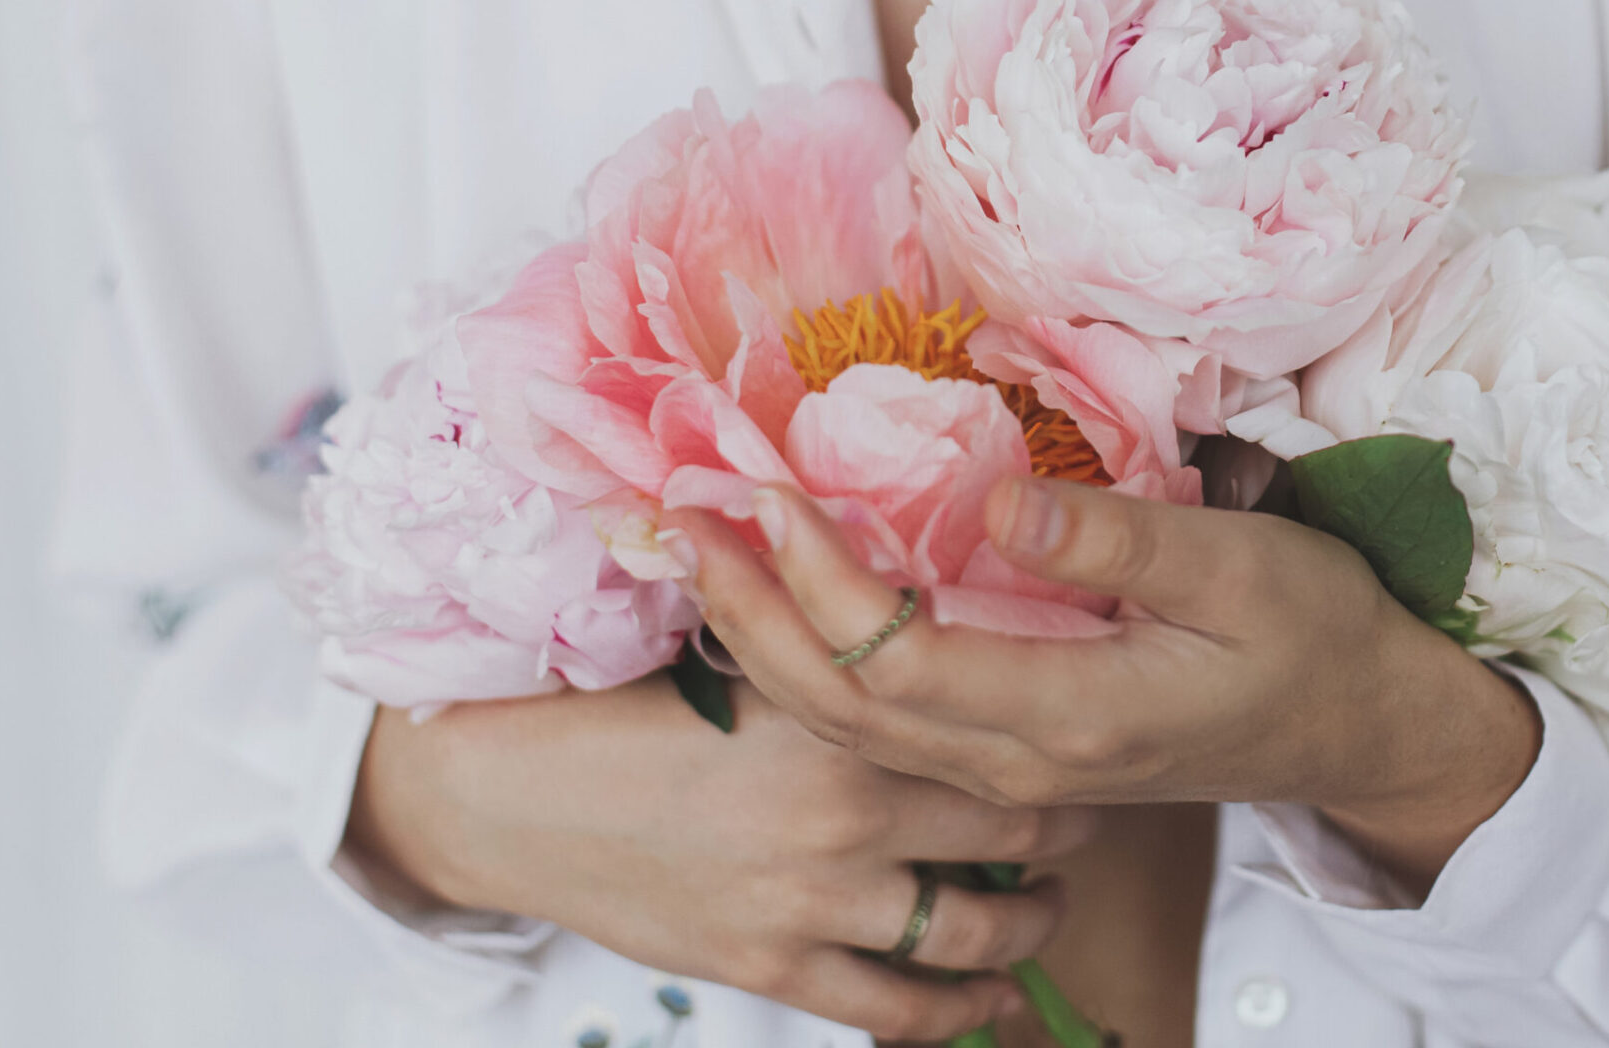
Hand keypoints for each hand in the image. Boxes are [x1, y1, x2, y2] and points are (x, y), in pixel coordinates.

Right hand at [347, 674, 1096, 1040]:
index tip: (1076, 729)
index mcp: (841, 712)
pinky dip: (959, 1009)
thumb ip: (834, 646)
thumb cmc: (627, 709)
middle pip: (1011, 823)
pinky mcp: (775, 965)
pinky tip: (992, 998)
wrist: (519, 793)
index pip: (989, 724)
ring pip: (974, 926)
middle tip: (1088, 816)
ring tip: (1049, 905)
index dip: (1050, 732)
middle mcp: (844, 809)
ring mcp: (814, 897)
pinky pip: (898, 1009)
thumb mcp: (742, 657)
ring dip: (1030, 921)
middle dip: (1065, 826)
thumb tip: (913, 602)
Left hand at [664, 479, 1541, 892]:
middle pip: (843, 711)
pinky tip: (787, 611)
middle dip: (751, 615)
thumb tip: (1000, 498)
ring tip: (705, 555)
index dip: (817, 583)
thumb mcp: (1241, 569)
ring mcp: (1013, 773)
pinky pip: (885, 729)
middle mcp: (1019, 764)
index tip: (767, 493)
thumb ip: (1116, 540)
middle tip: (684, 516)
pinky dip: (817, 669)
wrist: (1360, 726)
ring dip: (767, 644)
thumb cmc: (1313, 635)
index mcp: (1067, 718)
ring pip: (853, 731)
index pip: (895, 662)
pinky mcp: (1018, 757)